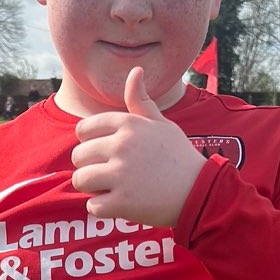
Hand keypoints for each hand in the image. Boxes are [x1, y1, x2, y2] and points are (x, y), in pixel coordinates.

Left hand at [71, 67, 206, 226]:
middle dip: (88, 166)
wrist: (201, 192)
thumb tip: (135, 70)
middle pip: (78, 156)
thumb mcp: (161, 123)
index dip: (89, 142)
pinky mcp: (123, 203)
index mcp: (128, 124)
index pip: (83, 128)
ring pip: (80, 180)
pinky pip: (92, 206)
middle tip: (109, 173)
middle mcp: (122, 146)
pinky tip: (119, 204)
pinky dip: (102, 209)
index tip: (104, 151)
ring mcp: (122, 175)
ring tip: (111, 188)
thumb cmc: (179, 156)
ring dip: (92, 188)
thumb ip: (141, 100)